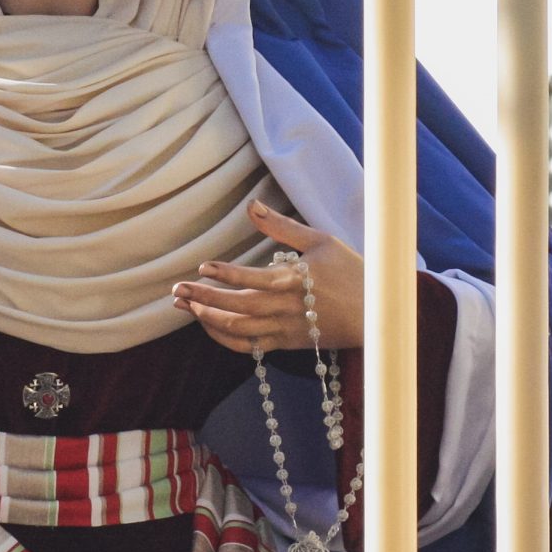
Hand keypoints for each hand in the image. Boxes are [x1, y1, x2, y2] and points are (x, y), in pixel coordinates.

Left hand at [172, 197, 364, 353]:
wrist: (374, 314)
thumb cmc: (349, 272)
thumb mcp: (320, 241)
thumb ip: (282, 226)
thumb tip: (252, 205)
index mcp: (295, 280)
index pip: (253, 279)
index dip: (226, 274)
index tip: (203, 266)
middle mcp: (286, 308)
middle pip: (237, 308)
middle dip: (204, 298)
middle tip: (177, 289)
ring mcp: (284, 330)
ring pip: (238, 329)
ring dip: (207, 318)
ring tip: (184, 305)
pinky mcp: (285, 344)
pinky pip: (248, 346)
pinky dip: (223, 338)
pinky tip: (207, 324)